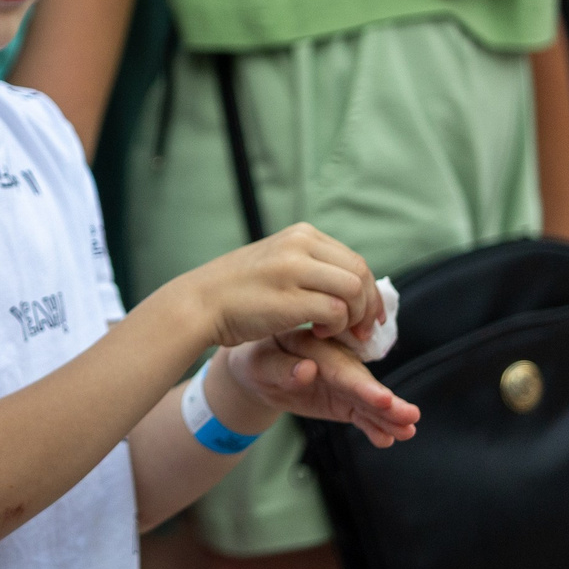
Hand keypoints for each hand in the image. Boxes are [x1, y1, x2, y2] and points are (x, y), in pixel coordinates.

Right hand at [170, 222, 381, 349]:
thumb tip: (352, 285)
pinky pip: (336, 311)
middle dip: (369, 306)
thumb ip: (310, 266)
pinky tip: (318, 334)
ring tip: (336, 333)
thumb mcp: (276, 263)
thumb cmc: (236, 291)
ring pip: (354, 290)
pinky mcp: (290, 298)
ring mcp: (294, 269)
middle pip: (360, 272)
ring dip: (354, 317)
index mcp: (300, 234)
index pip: (353, 259)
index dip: (369, 291)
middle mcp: (300, 245)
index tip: (369, 315)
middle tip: (364, 331)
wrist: (198, 303)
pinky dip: (336, 327)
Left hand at [212, 335, 417, 447]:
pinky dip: (374, 427)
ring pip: (368, 400)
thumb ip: (281, 368)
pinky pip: (361, 414)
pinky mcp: (344, 399)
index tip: (381, 399)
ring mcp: (343, 381)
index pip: (340, 366)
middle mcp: (335, 361)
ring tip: (408, 430)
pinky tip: (388, 439)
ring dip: (389, 416)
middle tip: (409, 416)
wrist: (257, 370)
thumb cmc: (256, 360)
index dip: (361, 384)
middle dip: (385, 401)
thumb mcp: (258, 363)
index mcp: (315, 344)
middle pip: (362, 382)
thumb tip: (307, 372)